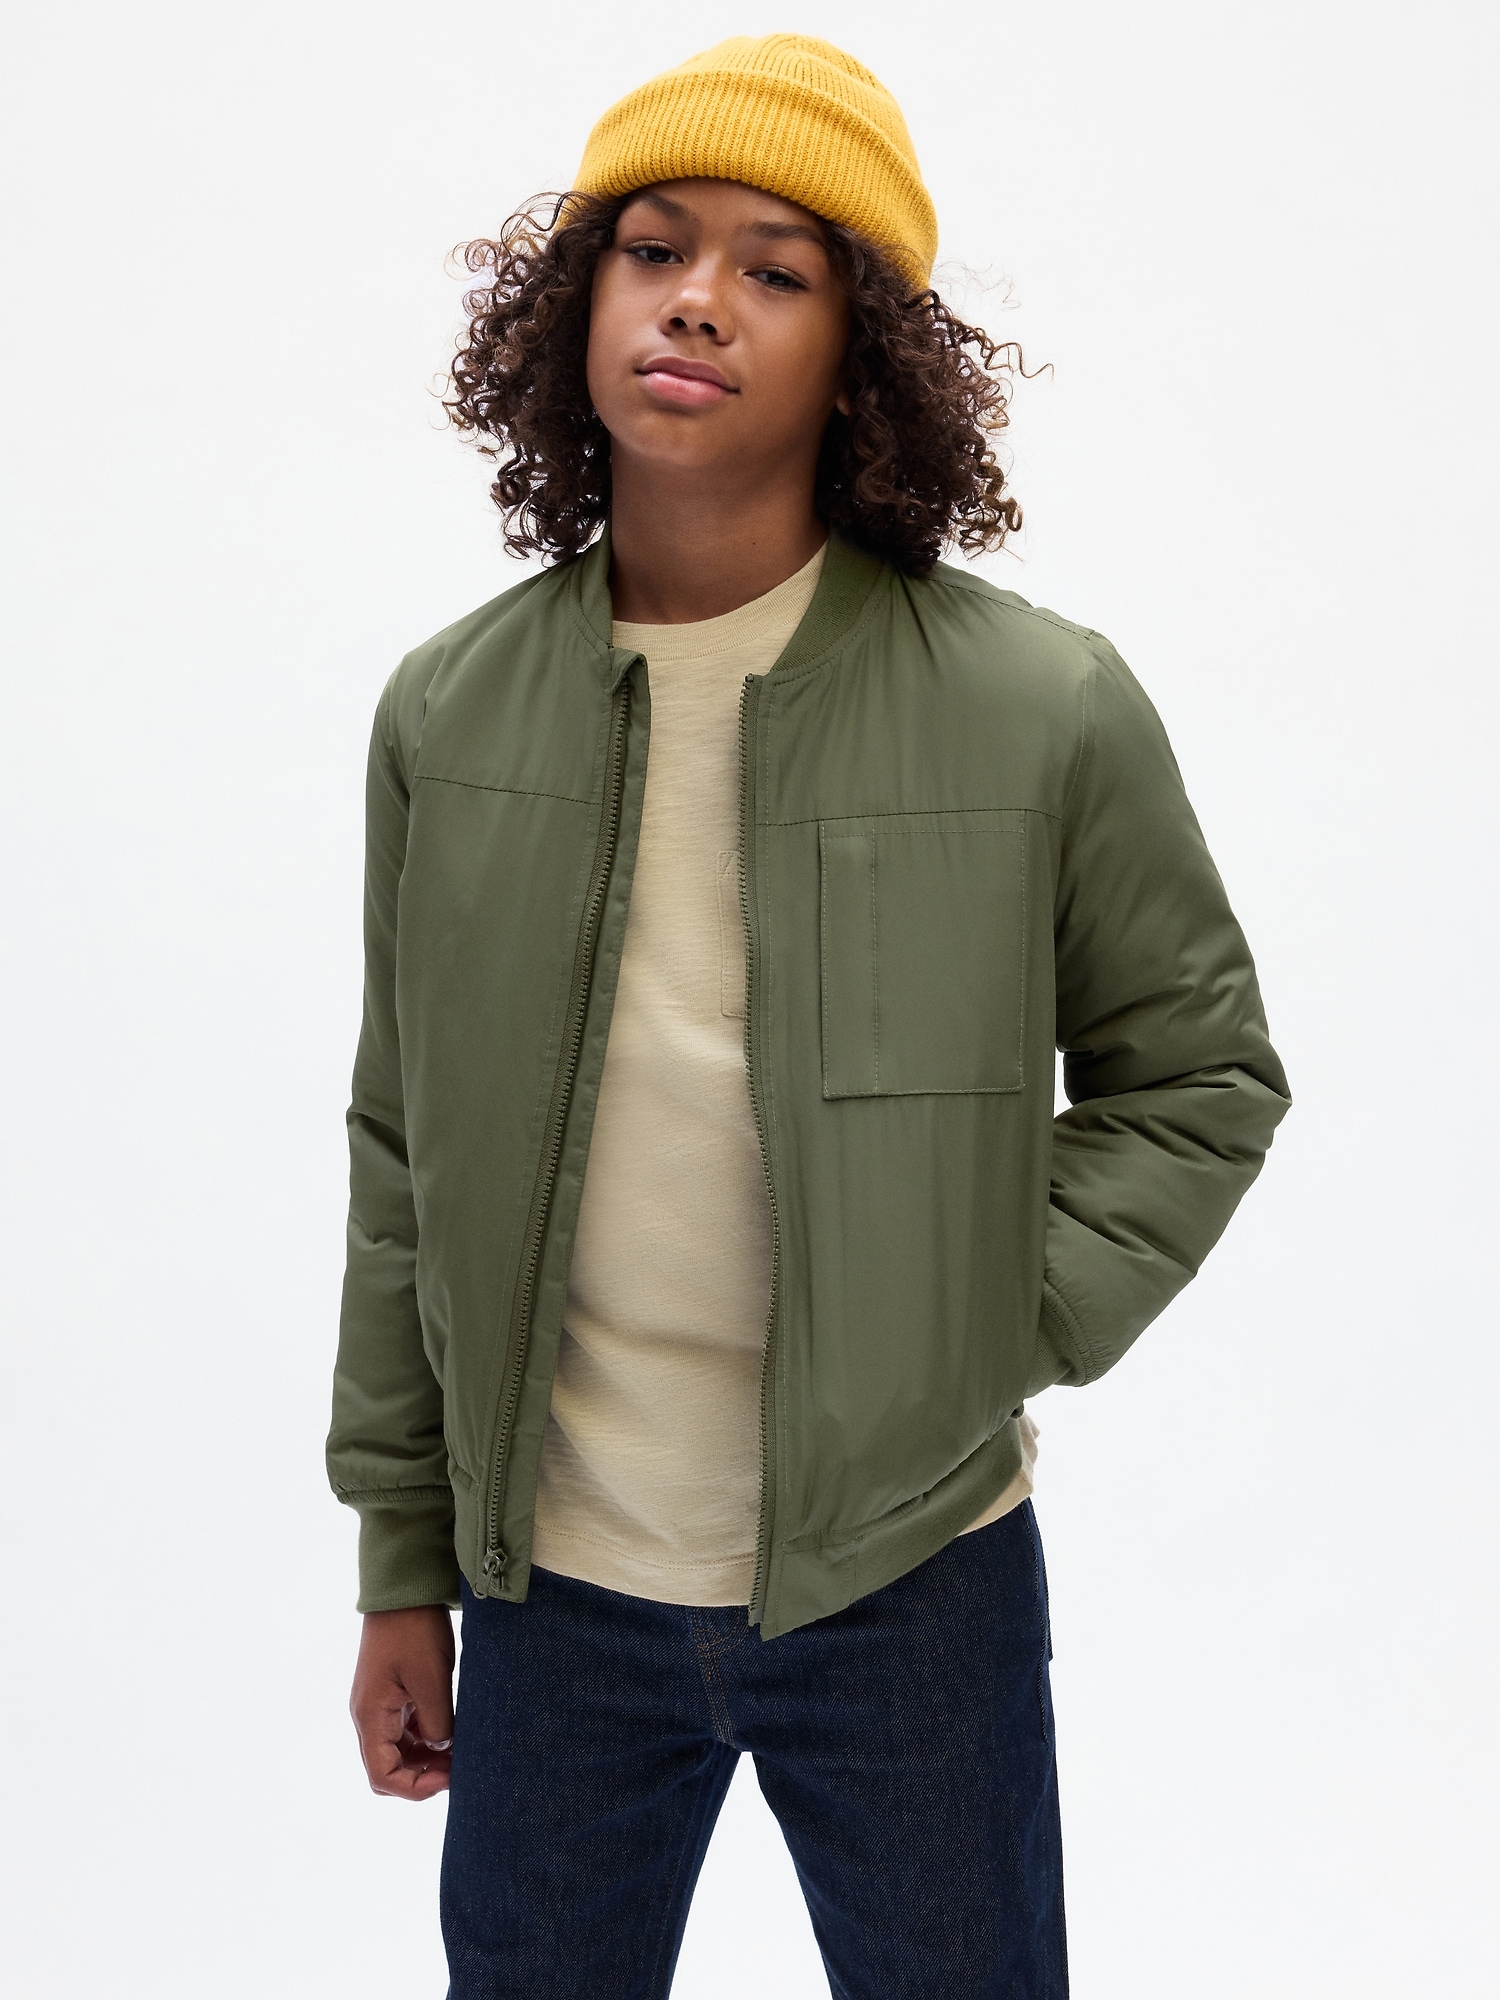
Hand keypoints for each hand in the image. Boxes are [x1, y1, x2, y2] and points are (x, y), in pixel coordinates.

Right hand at [350, 1604, 455, 1799]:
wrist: (403, 1589)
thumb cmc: (414, 1630)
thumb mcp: (431, 1679)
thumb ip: (437, 1723)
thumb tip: (442, 1751)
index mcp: (370, 1716)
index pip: (382, 1776)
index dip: (415, 1788)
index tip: (448, 1779)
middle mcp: (368, 1716)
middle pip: (388, 1768)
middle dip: (421, 1776)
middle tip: (458, 1769)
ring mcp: (379, 1704)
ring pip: (398, 1751)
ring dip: (425, 1759)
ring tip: (459, 1752)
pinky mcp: (391, 1693)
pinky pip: (404, 1730)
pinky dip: (426, 1738)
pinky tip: (451, 1733)